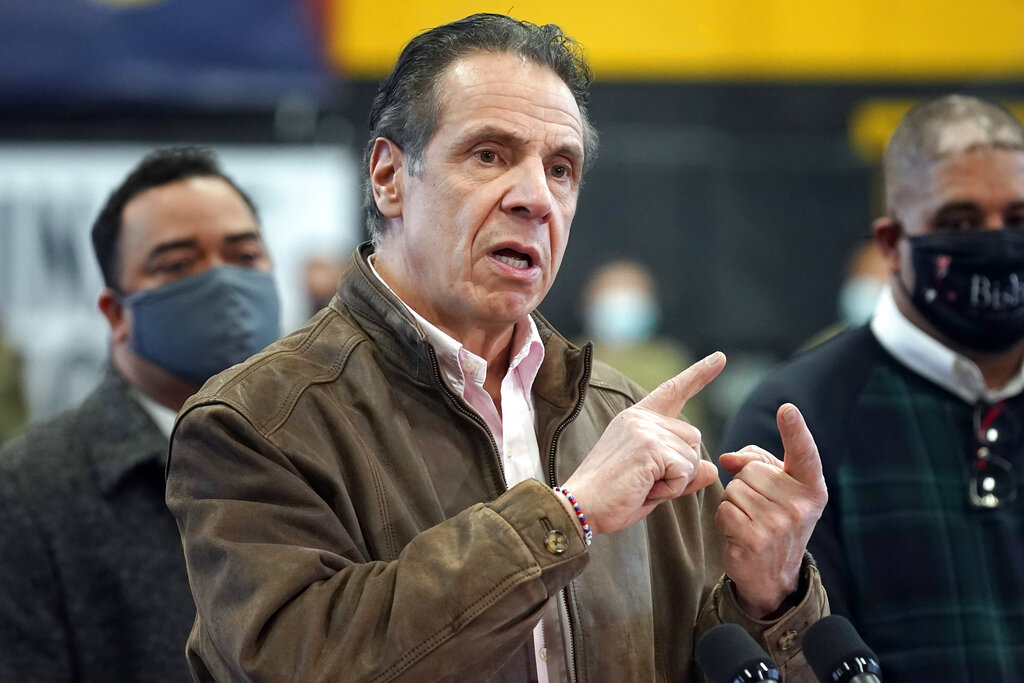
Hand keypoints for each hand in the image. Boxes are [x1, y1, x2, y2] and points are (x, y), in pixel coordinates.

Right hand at [562, 352, 724, 534]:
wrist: (580, 507)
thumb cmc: (612, 498)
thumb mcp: (653, 483)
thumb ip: (683, 473)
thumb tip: (712, 469)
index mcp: (636, 418)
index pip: (672, 392)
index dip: (699, 375)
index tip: (720, 358)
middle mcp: (640, 417)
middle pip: (693, 439)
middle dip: (681, 469)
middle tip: (646, 482)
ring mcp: (644, 430)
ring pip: (692, 457)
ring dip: (676, 481)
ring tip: (642, 485)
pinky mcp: (649, 447)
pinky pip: (685, 472)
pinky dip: (671, 489)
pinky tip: (645, 488)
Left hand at [716, 403, 827, 616]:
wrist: (773, 574)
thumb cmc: (773, 518)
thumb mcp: (776, 488)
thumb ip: (755, 462)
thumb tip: (727, 459)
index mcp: (811, 487)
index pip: (804, 453)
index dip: (795, 430)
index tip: (787, 409)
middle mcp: (801, 505)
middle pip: (750, 470)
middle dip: (744, 484)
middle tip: (758, 507)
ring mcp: (780, 524)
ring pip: (734, 489)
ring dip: (734, 502)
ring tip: (750, 521)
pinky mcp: (756, 540)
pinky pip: (724, 510)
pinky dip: (724, 519)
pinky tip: (740, 533)